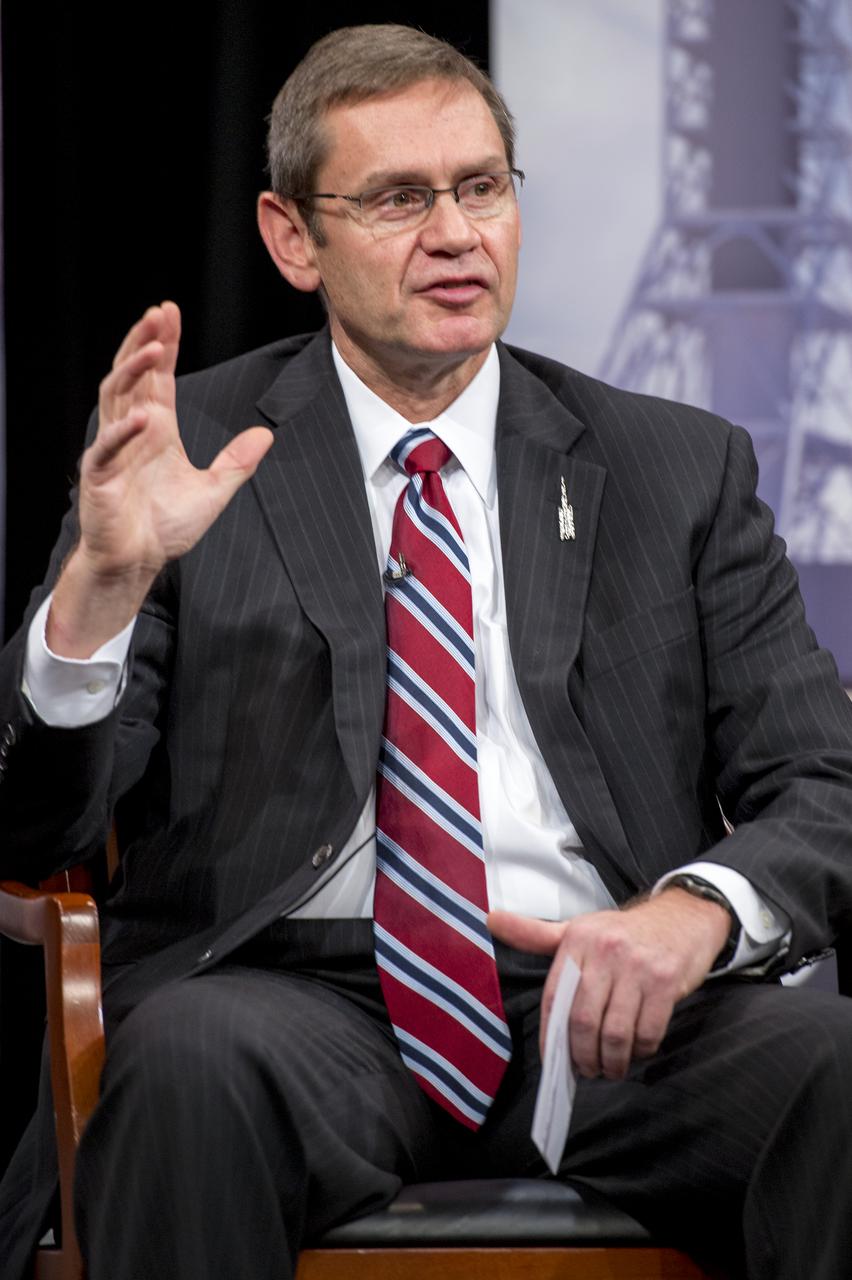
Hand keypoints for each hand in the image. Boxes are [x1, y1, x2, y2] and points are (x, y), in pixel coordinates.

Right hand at [47, 302, 272, 655]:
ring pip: (115, 397)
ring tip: (153, 346)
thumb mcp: (214, 491)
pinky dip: (124, 430)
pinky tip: (143, 414)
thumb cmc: (165, 528)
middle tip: (159, 313)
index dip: (164, 345)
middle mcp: (132, 431)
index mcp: (156, 429)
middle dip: (145, 342)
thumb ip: (238, 462)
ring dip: (132, 370)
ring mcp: (113, 450)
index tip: (171, 313)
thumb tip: (267, 433)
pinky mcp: (99, 475)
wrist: (138, 562)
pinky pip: (108, 447)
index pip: (158, 377)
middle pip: (133, 374)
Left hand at [488, 887, 730, 1080]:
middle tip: (586, 1070)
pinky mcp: (666, 982)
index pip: (554, 997)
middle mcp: (606, 949)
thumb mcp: (580, 928)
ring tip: (610, 1069)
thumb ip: (537, 934)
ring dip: (611, 1062)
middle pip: (583, 1020)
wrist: (685, 916)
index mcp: (578, 939)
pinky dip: (640, 1052)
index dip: (550, 1035)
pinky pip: (648, 1032)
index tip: (553, 1058)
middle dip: (582, 1056)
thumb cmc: (625, 931)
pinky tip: (637, 1052)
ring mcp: (638, 966)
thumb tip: (490, 920)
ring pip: (615, 1032)